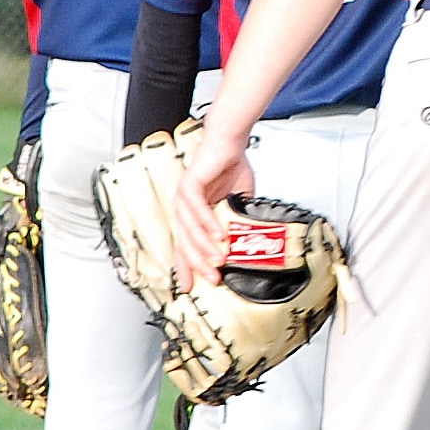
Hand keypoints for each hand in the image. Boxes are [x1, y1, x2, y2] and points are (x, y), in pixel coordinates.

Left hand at [172, 122, 254, 290]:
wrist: (229, 142)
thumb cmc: (230, 167)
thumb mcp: (237, 203)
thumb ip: (236, 222)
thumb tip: (245, 242)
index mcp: (193, 214)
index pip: (186, 245)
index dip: (188, 266)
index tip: (191, 287)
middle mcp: (184, 208)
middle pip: (185, 243)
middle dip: (197, 265)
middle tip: (212, 280)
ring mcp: (184, 197)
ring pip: (190, 229)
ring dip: (204, 248)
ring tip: (218, 262)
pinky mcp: (189, 184)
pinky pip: (197, 209)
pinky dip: (208, 223)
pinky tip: (219, 235)